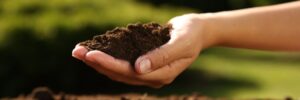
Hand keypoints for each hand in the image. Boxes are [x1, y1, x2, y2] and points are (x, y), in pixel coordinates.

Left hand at [72, 13, 215, 87]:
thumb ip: (162, 56)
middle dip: (97, 63)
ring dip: (98, 62)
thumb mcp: (181, 43)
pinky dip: (107, 57)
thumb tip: (139, 68)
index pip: (130, 72)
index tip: (91, 54)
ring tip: (79, 52)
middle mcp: (152, 77)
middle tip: (76, 52)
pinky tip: (95, 50)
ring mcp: (147, 71)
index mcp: (161, 75)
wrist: (198, 31)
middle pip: (119, 73)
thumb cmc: (191, 34)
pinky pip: (122, 62)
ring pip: (118, 70)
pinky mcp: (143, 63)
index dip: (109, 64)